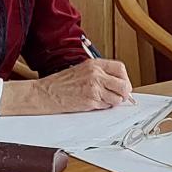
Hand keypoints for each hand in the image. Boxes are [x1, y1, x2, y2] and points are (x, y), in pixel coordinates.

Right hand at [4, 58, 132, 114]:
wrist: (46, 93)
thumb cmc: (61, 83)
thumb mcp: (82, 70)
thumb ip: (99, 73)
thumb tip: (116, 82)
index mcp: (94, 64)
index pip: (120, 68)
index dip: (124, 78)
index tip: (122, 84)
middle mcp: (96, 74)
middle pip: (123, 85)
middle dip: (124, 93)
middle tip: (119, 96)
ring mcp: (94, 88)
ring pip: (117, 98)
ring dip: (113, 102)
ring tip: (103, 100)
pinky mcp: (91, 100)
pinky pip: (106, 106)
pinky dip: (103, 107)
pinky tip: (93, 103)